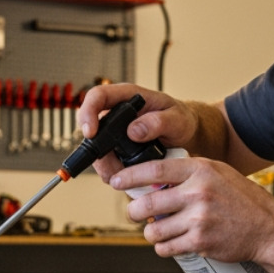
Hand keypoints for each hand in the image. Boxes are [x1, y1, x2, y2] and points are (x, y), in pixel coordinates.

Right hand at [77, 82, 197, 181]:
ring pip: (96, 149)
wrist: (186, 133)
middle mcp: (116, 113)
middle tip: (111, 167)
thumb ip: (158, 122)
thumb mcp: (176, 118)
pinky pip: (106, 161)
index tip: (91, 133)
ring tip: (123, 175)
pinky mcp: (116, 148)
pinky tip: (126, 176)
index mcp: (127, 96)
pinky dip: (112, 171)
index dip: (88, 112)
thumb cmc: (180, 119)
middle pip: (91, 127)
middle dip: (96, 150)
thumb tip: (133, 131)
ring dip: (104, 165)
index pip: (98, 96)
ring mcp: (114, 131)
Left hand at [111, 154, 273, 264]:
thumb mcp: (218, 173)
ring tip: (159, 229)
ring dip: (150, 232)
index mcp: (200, 170)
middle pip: (147, 203)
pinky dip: (164, 247)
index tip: (117, 182)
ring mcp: (198, 219)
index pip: (154, 170)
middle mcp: (198, 192)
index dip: (129, 176)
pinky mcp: (200, 242)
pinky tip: (172, 242)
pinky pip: (166, 247)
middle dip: (134, 211)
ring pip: (153, 229)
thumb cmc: (243, 201)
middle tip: (135, 212)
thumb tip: (153, 181)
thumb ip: (188, 174)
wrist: (268, 229)